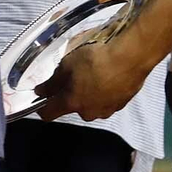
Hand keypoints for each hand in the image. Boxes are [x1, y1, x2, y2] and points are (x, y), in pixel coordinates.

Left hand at [35, 35, 151, 121]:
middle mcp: (88, 112)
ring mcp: (106, 110)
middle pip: (73, 106)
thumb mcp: (67, 64)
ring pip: (92, 103)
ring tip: (96, 73)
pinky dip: (106, 90)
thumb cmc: (97, 59)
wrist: (130, 58)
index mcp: (71, 103)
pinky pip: (108, 99)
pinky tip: (110, 75)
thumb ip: (53, 81)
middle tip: (76, 74)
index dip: (42, 106)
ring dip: (91, 92)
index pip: (48, 114)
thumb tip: (41, 91)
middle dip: (72, 93)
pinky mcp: (121, 104)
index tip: (42, 97)